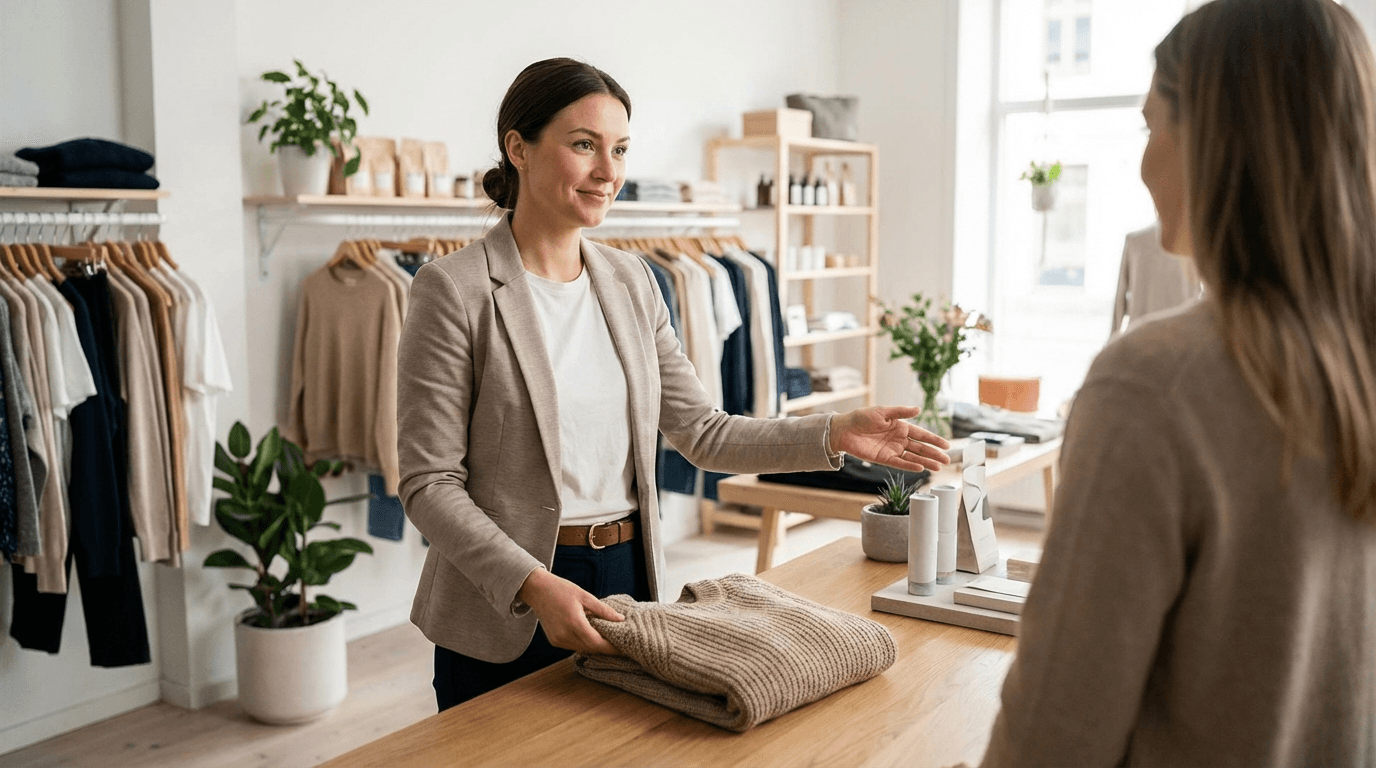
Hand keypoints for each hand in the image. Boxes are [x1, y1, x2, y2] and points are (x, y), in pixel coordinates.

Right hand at [516, 568, 623, 655]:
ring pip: (582, 649)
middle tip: (621, 645)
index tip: (625, 649)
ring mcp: (558, 640)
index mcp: (574, 623)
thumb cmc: (561, 589)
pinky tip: (592, 636)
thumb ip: (603, 610)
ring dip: (595, 646)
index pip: (597, 643)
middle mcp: (565, 635)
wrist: (537, 590)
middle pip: (591, 648)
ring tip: (609, 640)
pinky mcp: (554, 641)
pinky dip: (584, 643)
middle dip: (606, 648)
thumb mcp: (585, 596)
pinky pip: (573, 646)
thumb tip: (620, 619)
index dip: (612, 649)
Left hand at [830, 406, 950, 471]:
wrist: (844, 430)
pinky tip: (920, 468)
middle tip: (947, 460)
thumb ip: (901, 412)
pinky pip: (899, 463)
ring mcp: (892, 450)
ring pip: (913, 457)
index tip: (946, 445)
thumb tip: (918, 409)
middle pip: (920, 448)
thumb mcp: (882, 412)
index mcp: (901, 427)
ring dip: (926, 462)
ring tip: (939, 468)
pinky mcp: (884, 458)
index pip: (921, 434)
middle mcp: (899, 439)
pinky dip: (910, 465)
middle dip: (934, 454)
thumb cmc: (862, 418)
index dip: (934, 440)